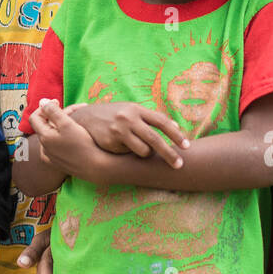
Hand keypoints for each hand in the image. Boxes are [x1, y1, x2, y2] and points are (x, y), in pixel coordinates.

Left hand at [31, 100, 102, 181]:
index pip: (35, 117)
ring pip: (53, 135)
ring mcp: (51, 157)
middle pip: (46, 125)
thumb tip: (42, 101)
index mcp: (44, 137)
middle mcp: (44, 148)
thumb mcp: (67, 123)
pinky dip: (63, 137)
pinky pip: (57, 146)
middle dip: (59, 115)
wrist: (95, 166)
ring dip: (62, 125)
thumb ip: (52, 111)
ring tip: (78, 119)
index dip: (44, 107)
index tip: (57, 102)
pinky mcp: (59, 163)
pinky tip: (74, 134)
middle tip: (76, 109)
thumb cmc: (82, 144)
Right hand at [69, 102, 187, 165]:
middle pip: (155, 139)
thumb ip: (152, 118)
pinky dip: (128, 153)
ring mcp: (118, 131)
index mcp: (137, 109)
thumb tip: (177, 126)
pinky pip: (128, 155)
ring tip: (136, 147)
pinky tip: (120, 146)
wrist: (85, 118)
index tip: (187, 146)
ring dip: (145, 153)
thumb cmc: (114, 114)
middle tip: (180, 165)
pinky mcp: (110, 143)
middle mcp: (128, 118)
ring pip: (143, 151)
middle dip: (169, 153)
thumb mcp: (131, 110)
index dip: (176, 134)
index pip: (161, 121)